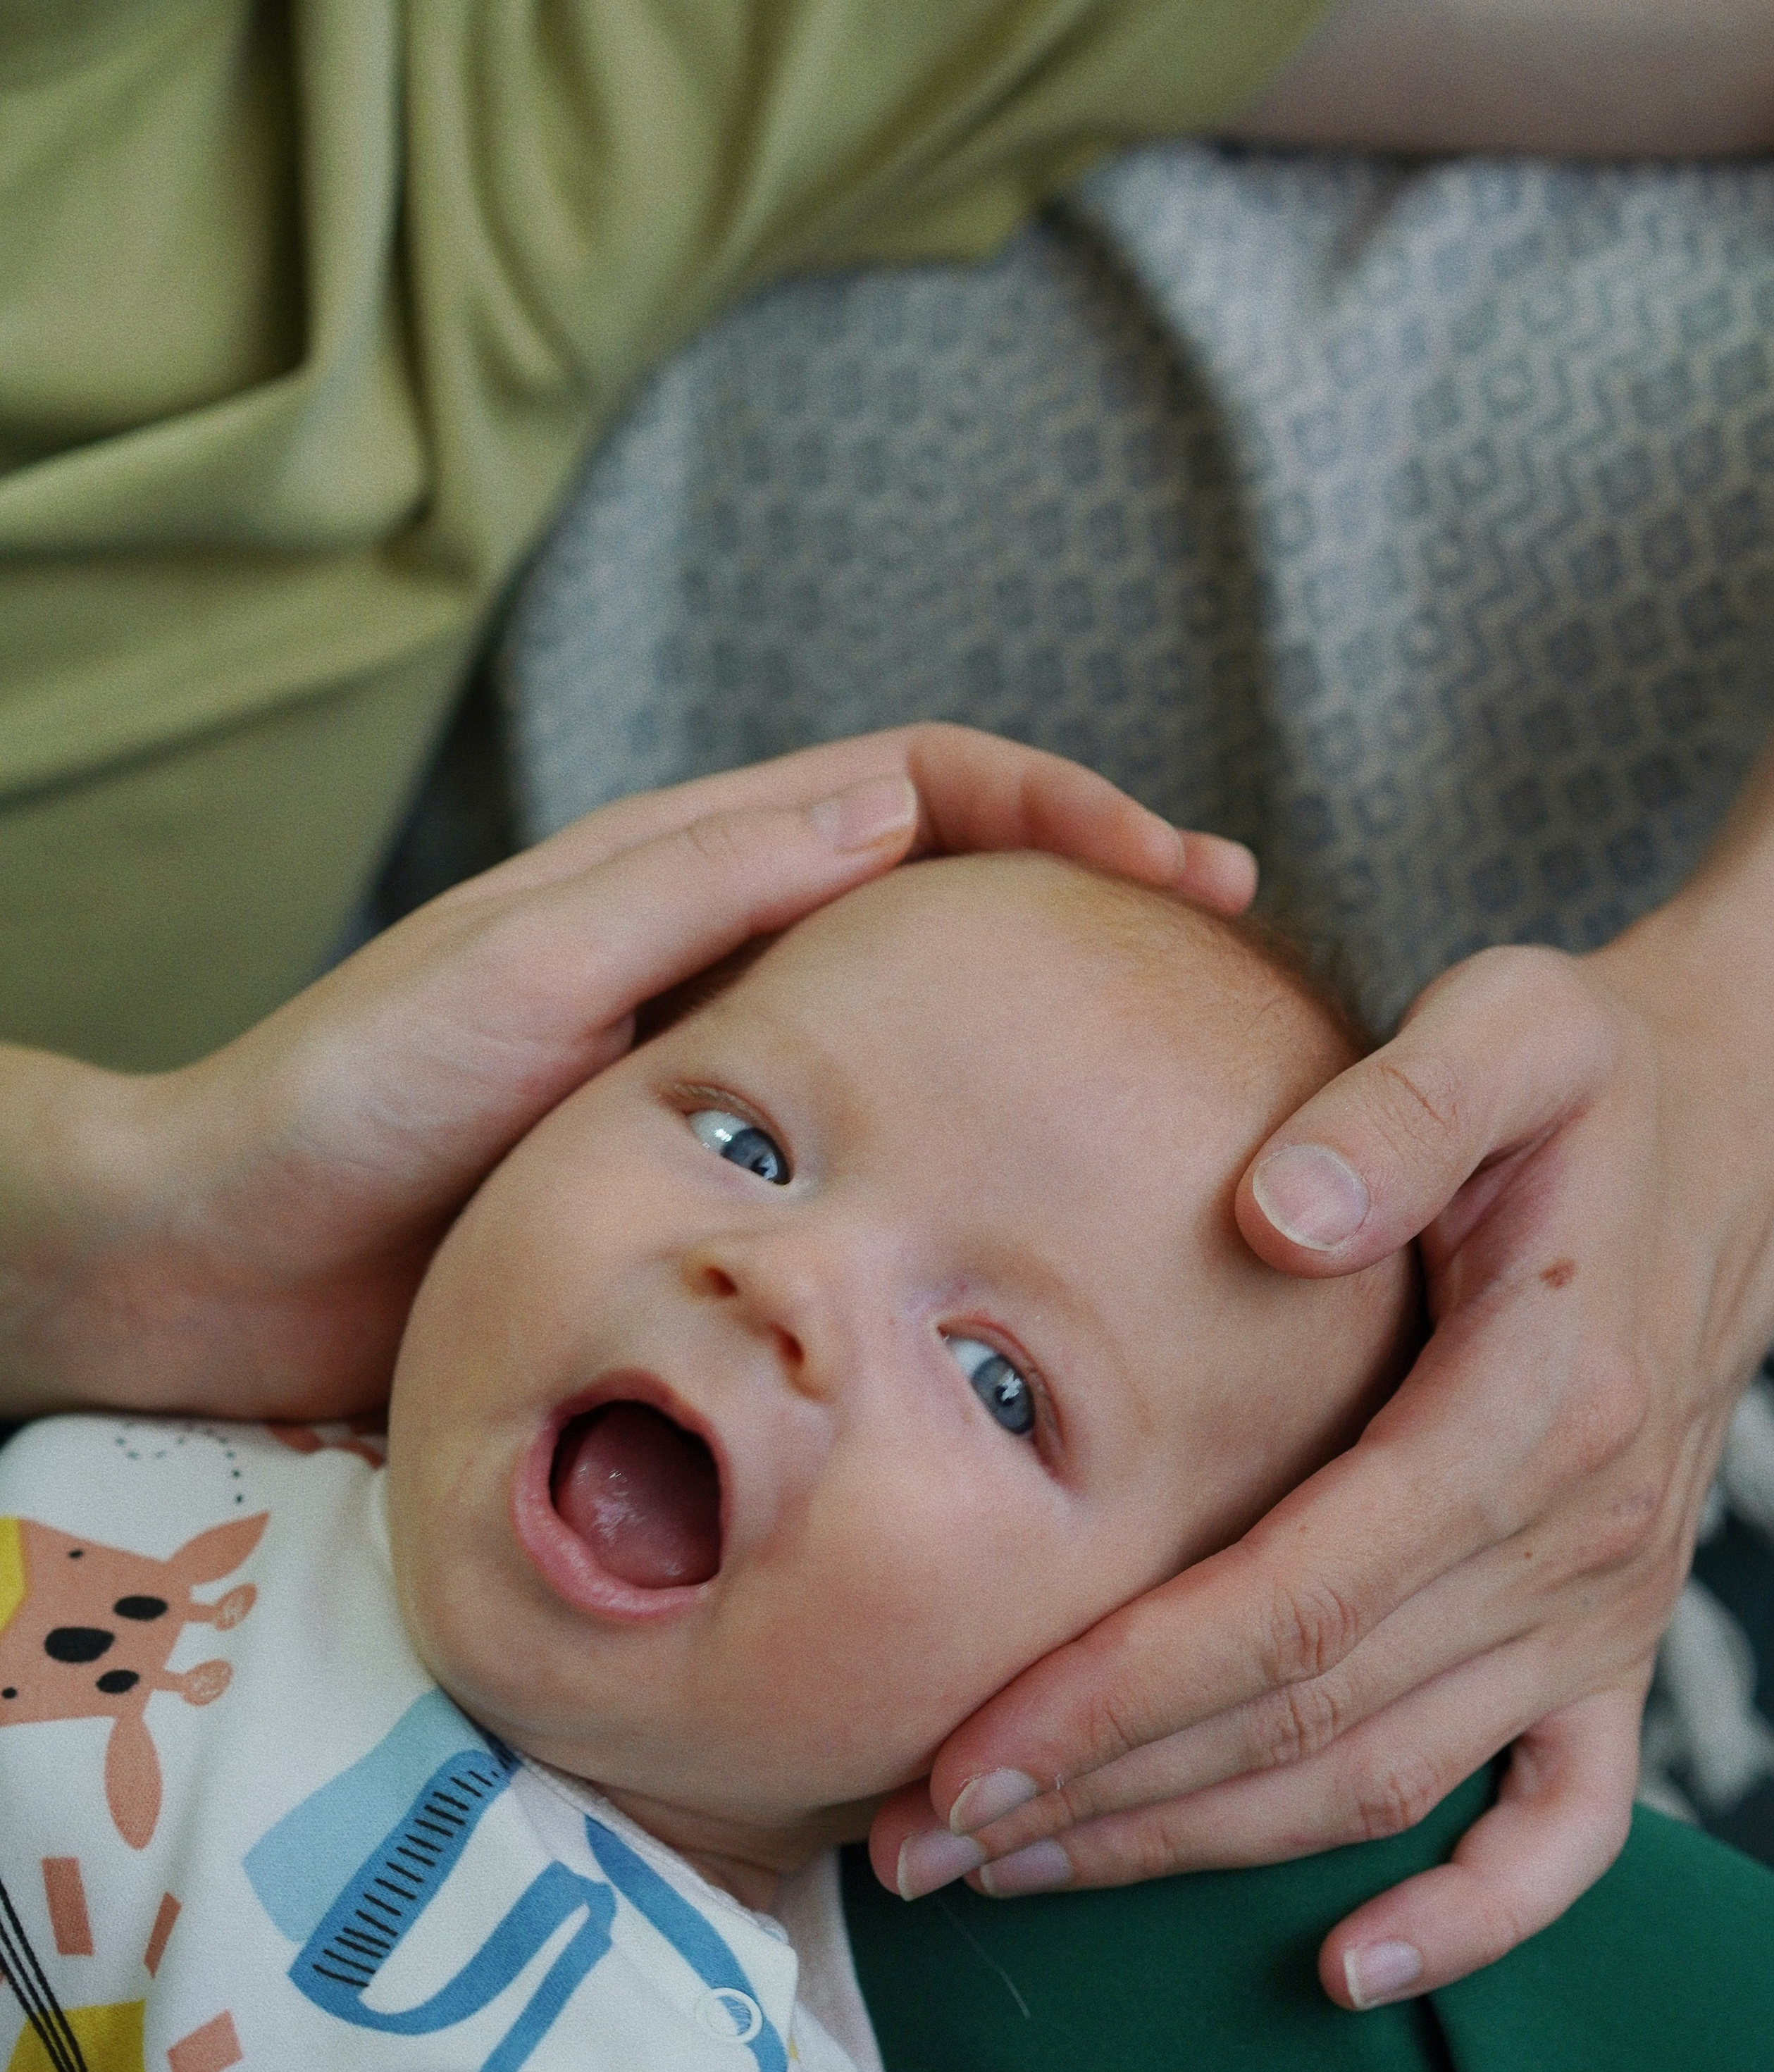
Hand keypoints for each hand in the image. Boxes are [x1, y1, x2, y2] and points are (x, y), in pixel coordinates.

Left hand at [0, 726, 1253, 1420]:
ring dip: (1059, 1051)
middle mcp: (731, 967)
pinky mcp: (719, 1208)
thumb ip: (696, 887)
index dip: (1067, 807)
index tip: (1193, 875)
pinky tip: (1039, 1239)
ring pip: (933, 1040)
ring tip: (1189, 1104)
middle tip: (1243, 984)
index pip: (924, 790)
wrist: (220, 1268)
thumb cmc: (346, 1103)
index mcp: (693, 877)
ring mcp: (739, 1092)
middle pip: (957, 901)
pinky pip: (876, 1171)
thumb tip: (902, 806)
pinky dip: (973, 1175)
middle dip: (1103, 914)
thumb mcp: (523, 972)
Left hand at [872, 684, 1773, 2007]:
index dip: (1119, 1697)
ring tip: (1020, 1873)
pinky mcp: (1618, 1641)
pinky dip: (1472, 1916)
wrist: (1753, 1121)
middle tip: (923, 1844)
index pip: (1290, 1602)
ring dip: (1201, 1847)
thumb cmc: (1597, 1075)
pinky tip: (1350, 1971)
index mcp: (1531, 1409)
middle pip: (1309, 1722)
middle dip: (1105, 1799)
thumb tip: (1269, 1215)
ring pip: (1388, 1782)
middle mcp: (1574, 1540)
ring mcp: (1605, 1610)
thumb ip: (1398, 1112)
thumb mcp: (1515, 1026)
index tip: (964, 1755)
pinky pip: (1566, 1822)